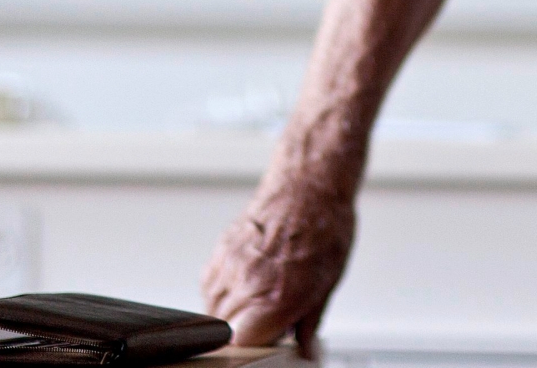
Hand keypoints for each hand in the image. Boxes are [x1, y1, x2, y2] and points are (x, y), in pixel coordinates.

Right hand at [200, 169, 356, 351]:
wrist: (309, 184)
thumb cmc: (324, 226)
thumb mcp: (327, 283)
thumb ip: (308, 323)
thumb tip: (305, 351)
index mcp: (276, 297)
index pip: (243, 346)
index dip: (255, 348)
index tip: (268, 343)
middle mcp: (247, 283)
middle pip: (225, 331)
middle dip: (245, 332)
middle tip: (268, 321)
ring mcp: (229, 266)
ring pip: (213, 310)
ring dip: (232, 313)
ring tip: (259, 298)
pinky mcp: (219, 252)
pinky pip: (209, 287)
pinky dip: (223, 292)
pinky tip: (247, 282)